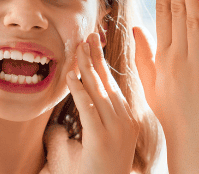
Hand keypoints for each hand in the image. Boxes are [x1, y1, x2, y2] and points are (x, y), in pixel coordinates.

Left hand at [67, 32, 138, 173]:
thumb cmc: (100, 170)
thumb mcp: (102, 141)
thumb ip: (91, 123)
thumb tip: (72, 111)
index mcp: (128, 119)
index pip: (114, 84)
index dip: (103, 63)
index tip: (94, 45)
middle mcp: (125, 120)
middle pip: (108, 83)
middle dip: (96, 58)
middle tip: (87, 37)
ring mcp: (116, 130)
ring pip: (99, 92)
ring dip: (86, 68)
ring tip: (77, 49)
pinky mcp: (102, 139)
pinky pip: (88, 109)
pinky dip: (79, 90)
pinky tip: (70, 77)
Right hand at [132, 0, 198, 173]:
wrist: (195, 151)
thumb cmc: (176, 118)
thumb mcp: (153, 87)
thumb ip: (144, 57)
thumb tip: (136, 29)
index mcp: (162, 57)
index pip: (161, 10)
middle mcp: (177, 58)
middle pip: (175, 7)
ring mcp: (197, 67)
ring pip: (193, 18)